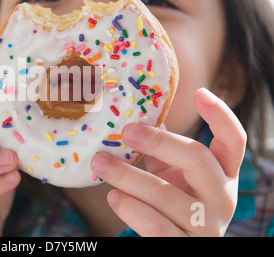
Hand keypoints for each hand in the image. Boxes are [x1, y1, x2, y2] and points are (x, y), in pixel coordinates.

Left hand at [91, 88, 245, 235]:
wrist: (176, 243)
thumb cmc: (173, 201)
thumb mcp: (172, 172)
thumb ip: (161, 148)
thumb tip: (133, 112)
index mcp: (223, 173)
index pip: (234, 140)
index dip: (220, 116)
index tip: (199, 92)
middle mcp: (222, 197)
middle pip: (197, 159)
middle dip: (158, 141)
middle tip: (126, 131)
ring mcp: (206, 225)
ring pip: (165, 194)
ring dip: (127, 176)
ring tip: (100, 164)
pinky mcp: (183, 245)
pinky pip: (154, 225)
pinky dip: (130, 208)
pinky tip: (113, 197)